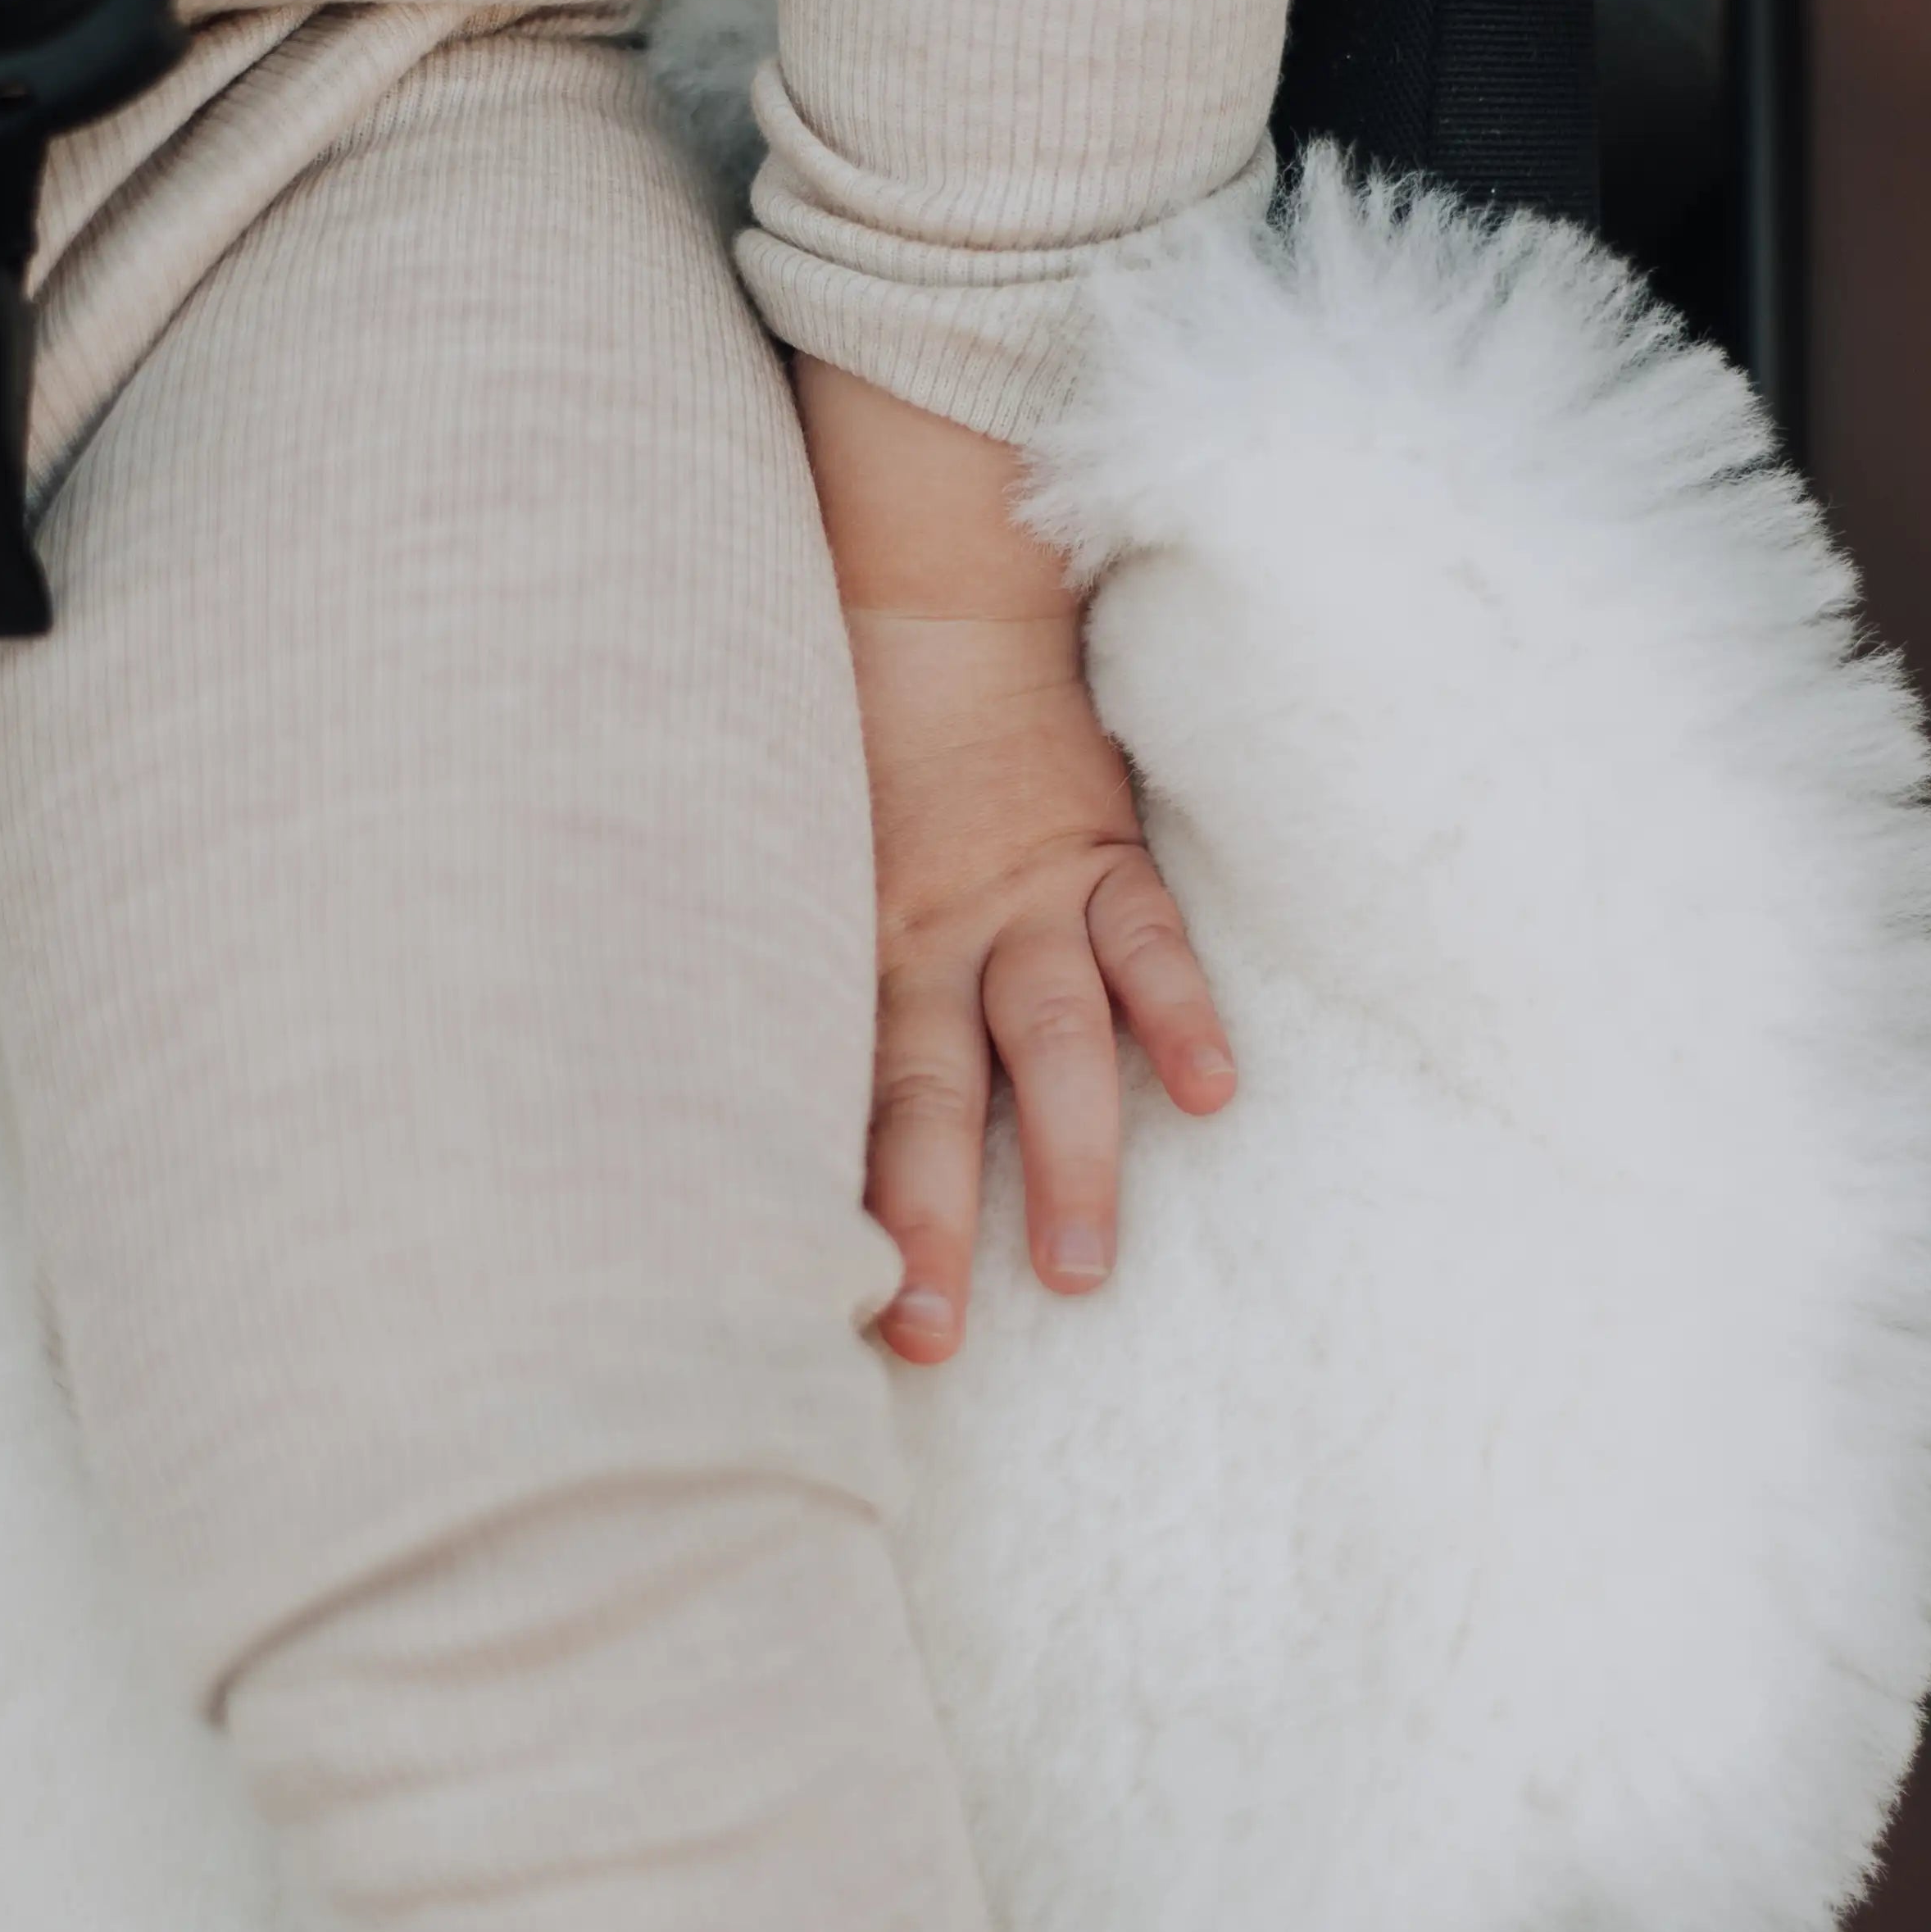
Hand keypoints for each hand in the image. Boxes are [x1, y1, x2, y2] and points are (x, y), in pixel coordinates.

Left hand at [796, 360, 1234, 1366]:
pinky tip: (1213, 1092)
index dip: (840, 1203)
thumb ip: (787, 963)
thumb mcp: (788, 849)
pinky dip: (1180, 1012)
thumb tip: (717, 1099)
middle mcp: (933, 935)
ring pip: (1049, 1039)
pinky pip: (1148, 939)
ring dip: (1067, 1156)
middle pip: (932, 1097)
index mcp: (850, 943)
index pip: (840, 1096)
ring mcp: (1025, 897)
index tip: (833, 1308)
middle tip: (933, 1336)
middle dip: (933, 1222)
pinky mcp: (1101, 855)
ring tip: (1080, 1268)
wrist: (926, 595)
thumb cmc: (841, 737)